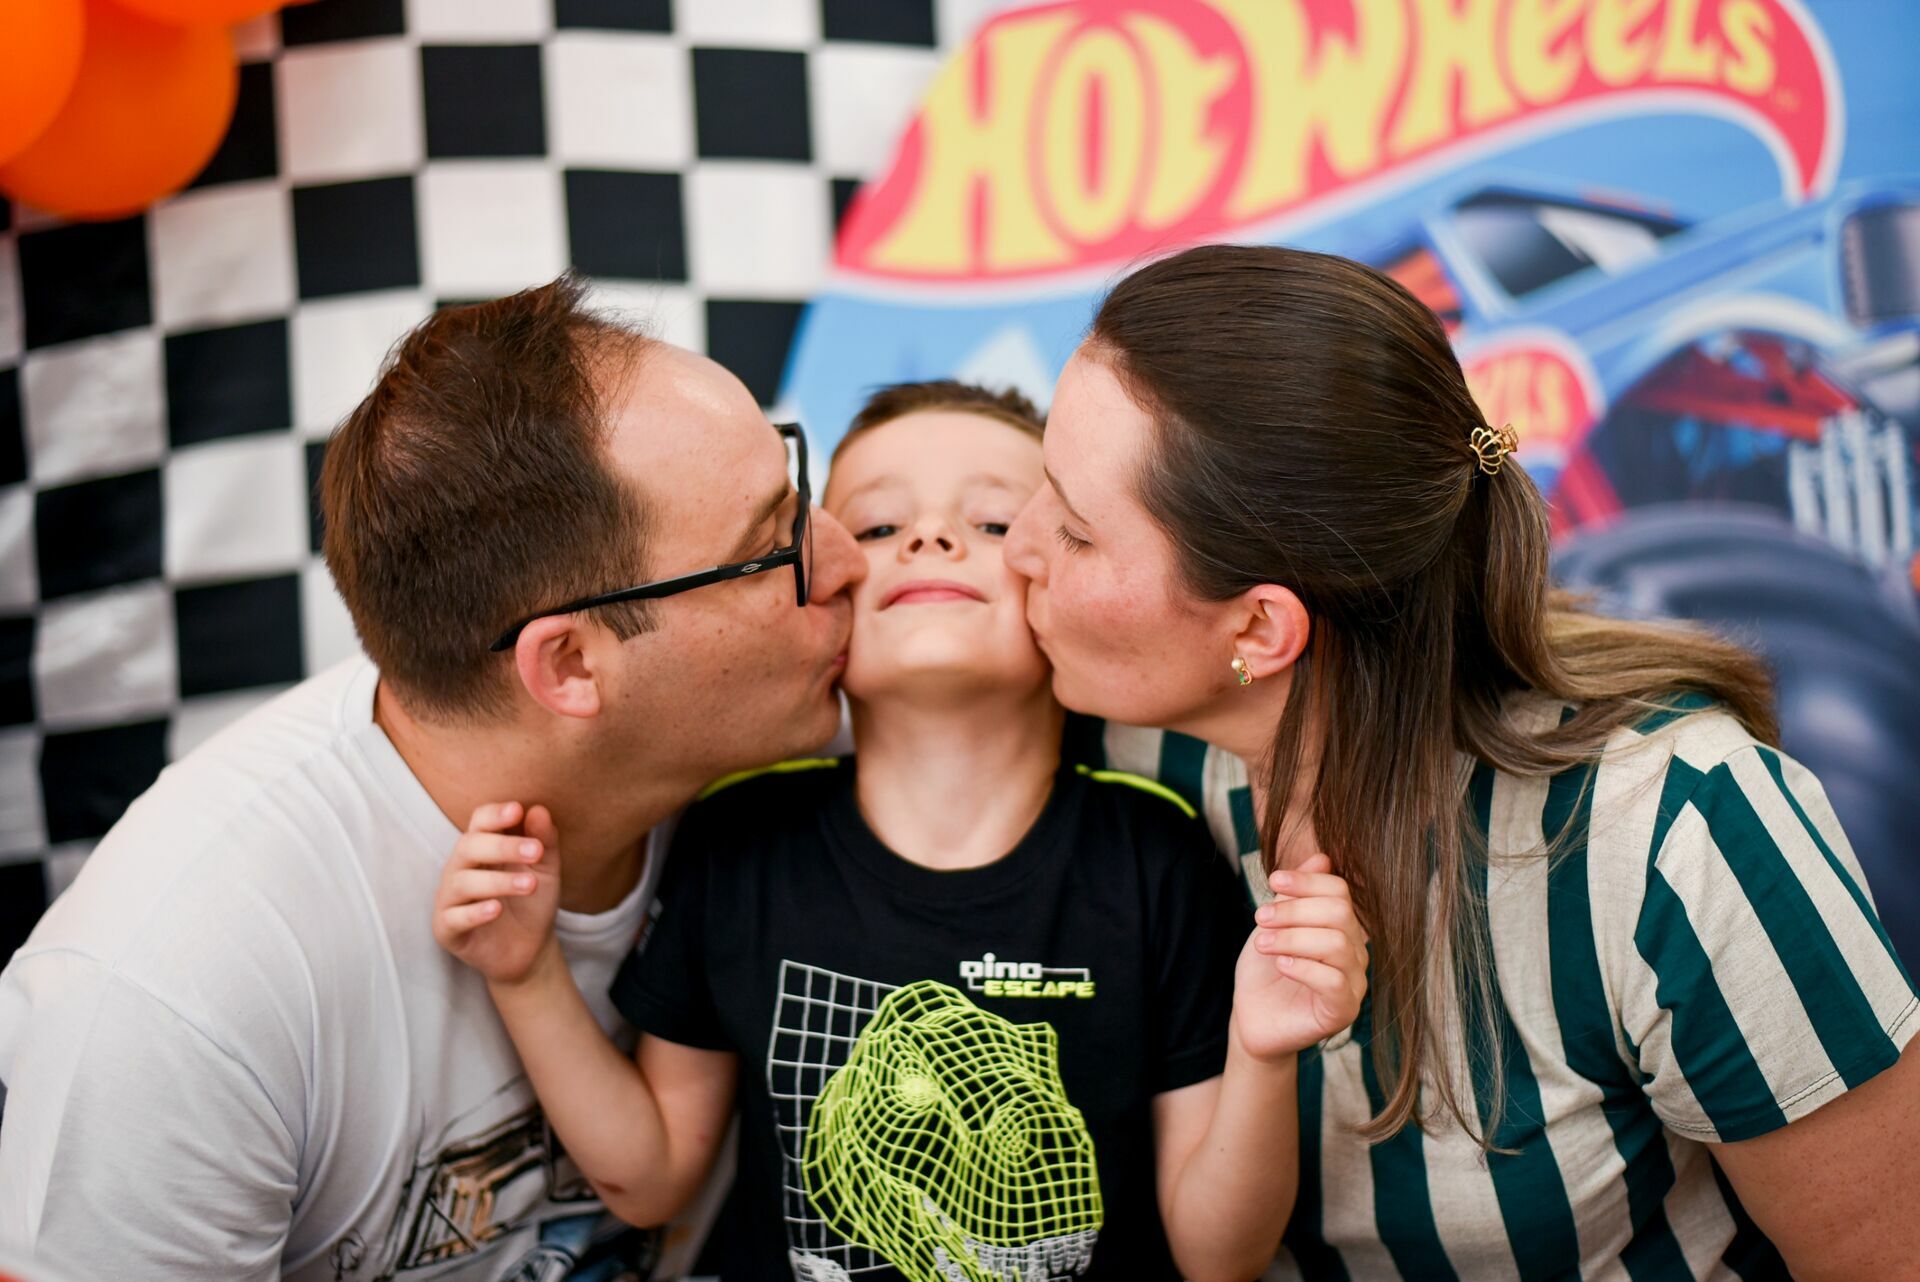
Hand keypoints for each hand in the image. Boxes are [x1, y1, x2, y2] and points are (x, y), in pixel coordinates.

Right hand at [432, 801, 561, 986]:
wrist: (529, 950)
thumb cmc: (532, 901)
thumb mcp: (545, 870)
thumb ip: (544, 841)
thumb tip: (540, 809)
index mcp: (481, 848)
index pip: (479, 822)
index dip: (495, 815)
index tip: (518, 810)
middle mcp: (460, 868)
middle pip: (469, 847)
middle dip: (502, 846)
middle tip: (535, 851)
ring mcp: (450, 898)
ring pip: (463, 882)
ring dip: (498, 881)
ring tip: (530, 885)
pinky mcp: (447, 929)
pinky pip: (454, 917)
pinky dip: (475, 912)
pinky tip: (497, 909)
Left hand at [1233, 853, 1368, 1063]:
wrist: (1252, 1017)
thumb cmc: (1264, 971)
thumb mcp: (1274, 925)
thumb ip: (1296, 895)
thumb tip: (1322, 858)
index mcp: (1341, 928)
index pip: (1339, 892)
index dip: (1306, 882)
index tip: (1273, 881)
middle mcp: (1355, 953)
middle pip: (1339, 913)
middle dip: (1294, 910)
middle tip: (1260, 918)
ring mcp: (1354, 983)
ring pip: (1336, 944)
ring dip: (1292, 937)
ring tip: (1262, 943)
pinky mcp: (1344, 1011)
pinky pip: (1333, 981)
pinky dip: (1302, 967)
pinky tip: (1280, 964)